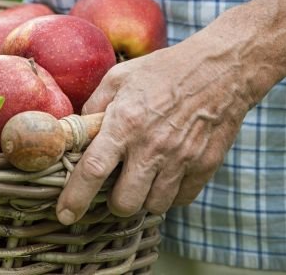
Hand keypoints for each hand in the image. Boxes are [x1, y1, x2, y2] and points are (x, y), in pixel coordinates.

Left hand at [55, 28, 262, 223]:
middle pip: (125, 202)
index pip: (93, 170)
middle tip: (116, 187)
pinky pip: (181, 199)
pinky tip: (166, 174)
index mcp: (124, 123)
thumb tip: (77, 132)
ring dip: (144, 198)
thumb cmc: (163, 70)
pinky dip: (170, 194)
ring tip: (143, 176)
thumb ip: (94, 107)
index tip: (64, 214)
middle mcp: (151, 146)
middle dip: (115, 202)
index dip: (75, 197)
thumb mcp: (119, 77)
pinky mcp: (205, 166)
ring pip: (154, 206)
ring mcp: (181, 159)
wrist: (221, 70)